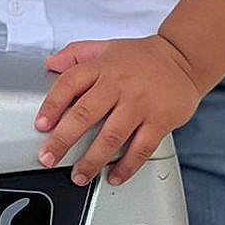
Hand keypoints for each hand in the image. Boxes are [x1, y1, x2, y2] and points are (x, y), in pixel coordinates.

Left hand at [34, 36, 201, 187]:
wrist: (184, 58)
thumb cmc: (142, 57)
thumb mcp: (105, 48)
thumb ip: (76, 54)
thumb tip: (51, 63)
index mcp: (102, 67)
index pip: (70, 84)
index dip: (52, 105)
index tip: (41, 125)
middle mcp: (119, 85)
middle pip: (85, 114)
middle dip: (63, 139)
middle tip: (49, 158)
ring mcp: (139, 105)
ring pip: (111, 136)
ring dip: (92, 160)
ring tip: (79, 176)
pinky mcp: (159, 121)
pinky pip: (140, 148)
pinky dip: (127, 166)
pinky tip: (114, 176)